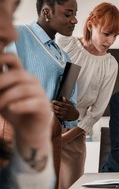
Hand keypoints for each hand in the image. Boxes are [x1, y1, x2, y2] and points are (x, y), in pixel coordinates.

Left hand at [0, 52, 50, 169]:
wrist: (28, 130)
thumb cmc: (13, 110)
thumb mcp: (1, 95)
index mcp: (20, 75)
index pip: (12, 58)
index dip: (1, 58)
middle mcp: (32, 81)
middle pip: (17, 74)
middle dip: (1, 83)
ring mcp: (41, 93)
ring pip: (24, 89)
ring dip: (7, 98)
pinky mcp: (45, 107)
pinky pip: (33, 103)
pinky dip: (20, 106)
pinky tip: (11, 109)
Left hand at [51, 97, 78, 120]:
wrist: (75, 115)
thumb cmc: (72, 108)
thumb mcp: (71, 104)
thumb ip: (66, 101)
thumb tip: (63, 97)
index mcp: (67, 106)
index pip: (61, 104)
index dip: (56, 102)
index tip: (52, 101)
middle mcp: (66, 110)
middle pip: (58, 108)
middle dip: (53, 106)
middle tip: (49, 104)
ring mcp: (65, 114)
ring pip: (57, 112)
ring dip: (53, 110)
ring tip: (49, 108)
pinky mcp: (64, 118)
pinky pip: (58, 116)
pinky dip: (55, 114)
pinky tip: (52, 112)